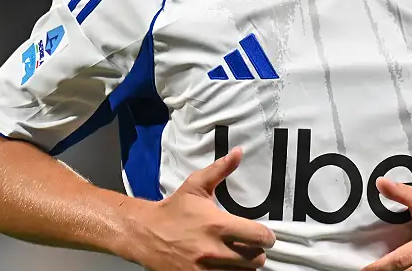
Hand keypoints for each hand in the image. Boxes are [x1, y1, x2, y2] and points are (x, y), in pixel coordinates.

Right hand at [126, 147, 275, 269]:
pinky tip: (225, 266)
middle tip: (250, 246)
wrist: (144, 233)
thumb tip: (238, 152)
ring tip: (238, 257)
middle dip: (256, 252)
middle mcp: (214, 250)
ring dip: (244, 266)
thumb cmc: (173, 210)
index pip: (259, 236)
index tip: (265, 235)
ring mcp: (205, 270)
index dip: (267, 236)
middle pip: (256, 259)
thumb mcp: (196, 186)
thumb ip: (220, 170)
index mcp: (218, 225)